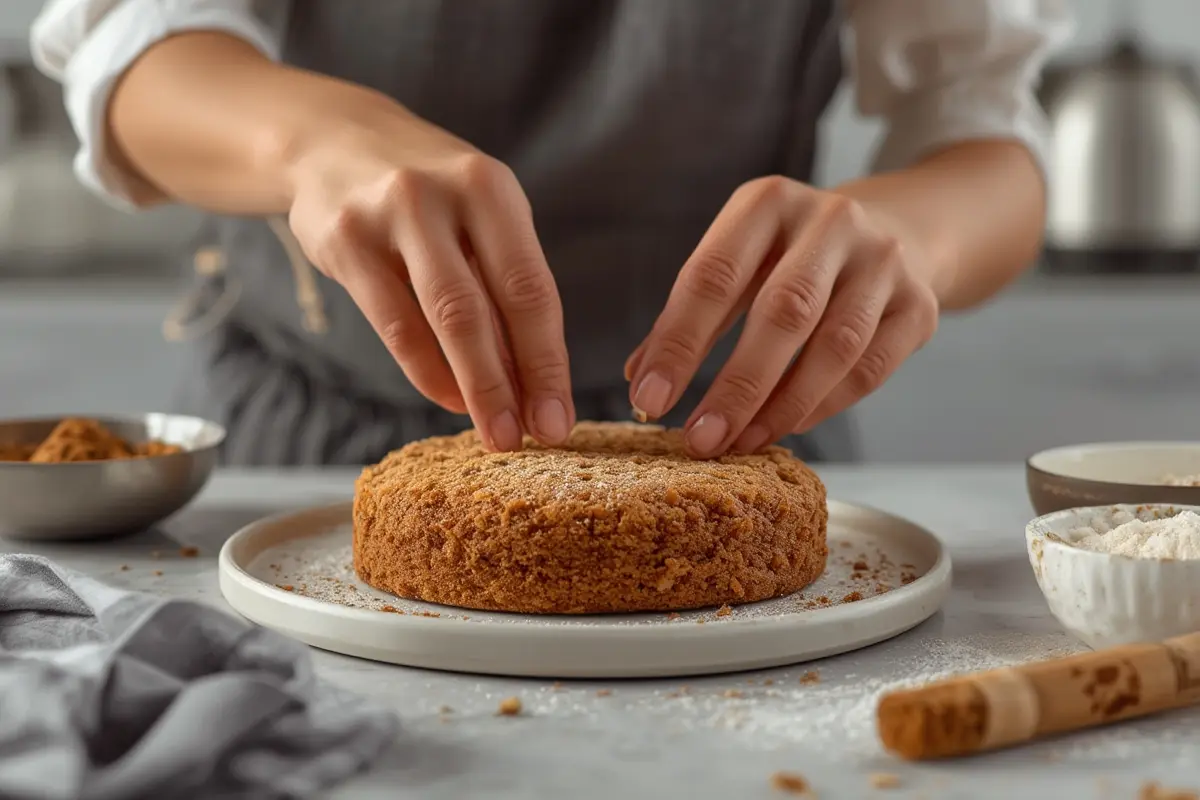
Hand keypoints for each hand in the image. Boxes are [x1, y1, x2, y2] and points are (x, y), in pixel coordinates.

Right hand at [285, 104, 573, 451]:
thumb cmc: (430, 195)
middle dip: (512, 384)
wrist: (332, 140)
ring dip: (471, 387)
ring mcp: (387, 216)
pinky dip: (424, 370)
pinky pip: (391, 323)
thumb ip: (505, 286)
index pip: (531, 288)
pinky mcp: (342, 241)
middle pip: (485, 309)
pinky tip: (448, 399)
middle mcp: (441, 195)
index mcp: (491, 188)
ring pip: (439, 319)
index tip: (561, 417)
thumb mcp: (479, 216)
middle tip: (531, 438)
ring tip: (495, 433)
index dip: (549, 361)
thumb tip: (536, 382)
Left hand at [626, 176, 938, 456]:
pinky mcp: (919, 304)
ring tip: (737, 444)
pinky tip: (784, 429)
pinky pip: (868, 369)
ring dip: (781, 406)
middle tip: (698, 439)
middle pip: (783, 312)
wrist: (895, 230)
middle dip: (735, 385)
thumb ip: (688, 317)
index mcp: (767, 202)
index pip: (714, 276)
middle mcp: (832, 220)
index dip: (679, 343)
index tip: (648, 399)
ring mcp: (884, 260)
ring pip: (833, 347)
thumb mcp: (736, 263)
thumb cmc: (789, 257)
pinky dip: (823, 406)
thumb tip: (641, 381)